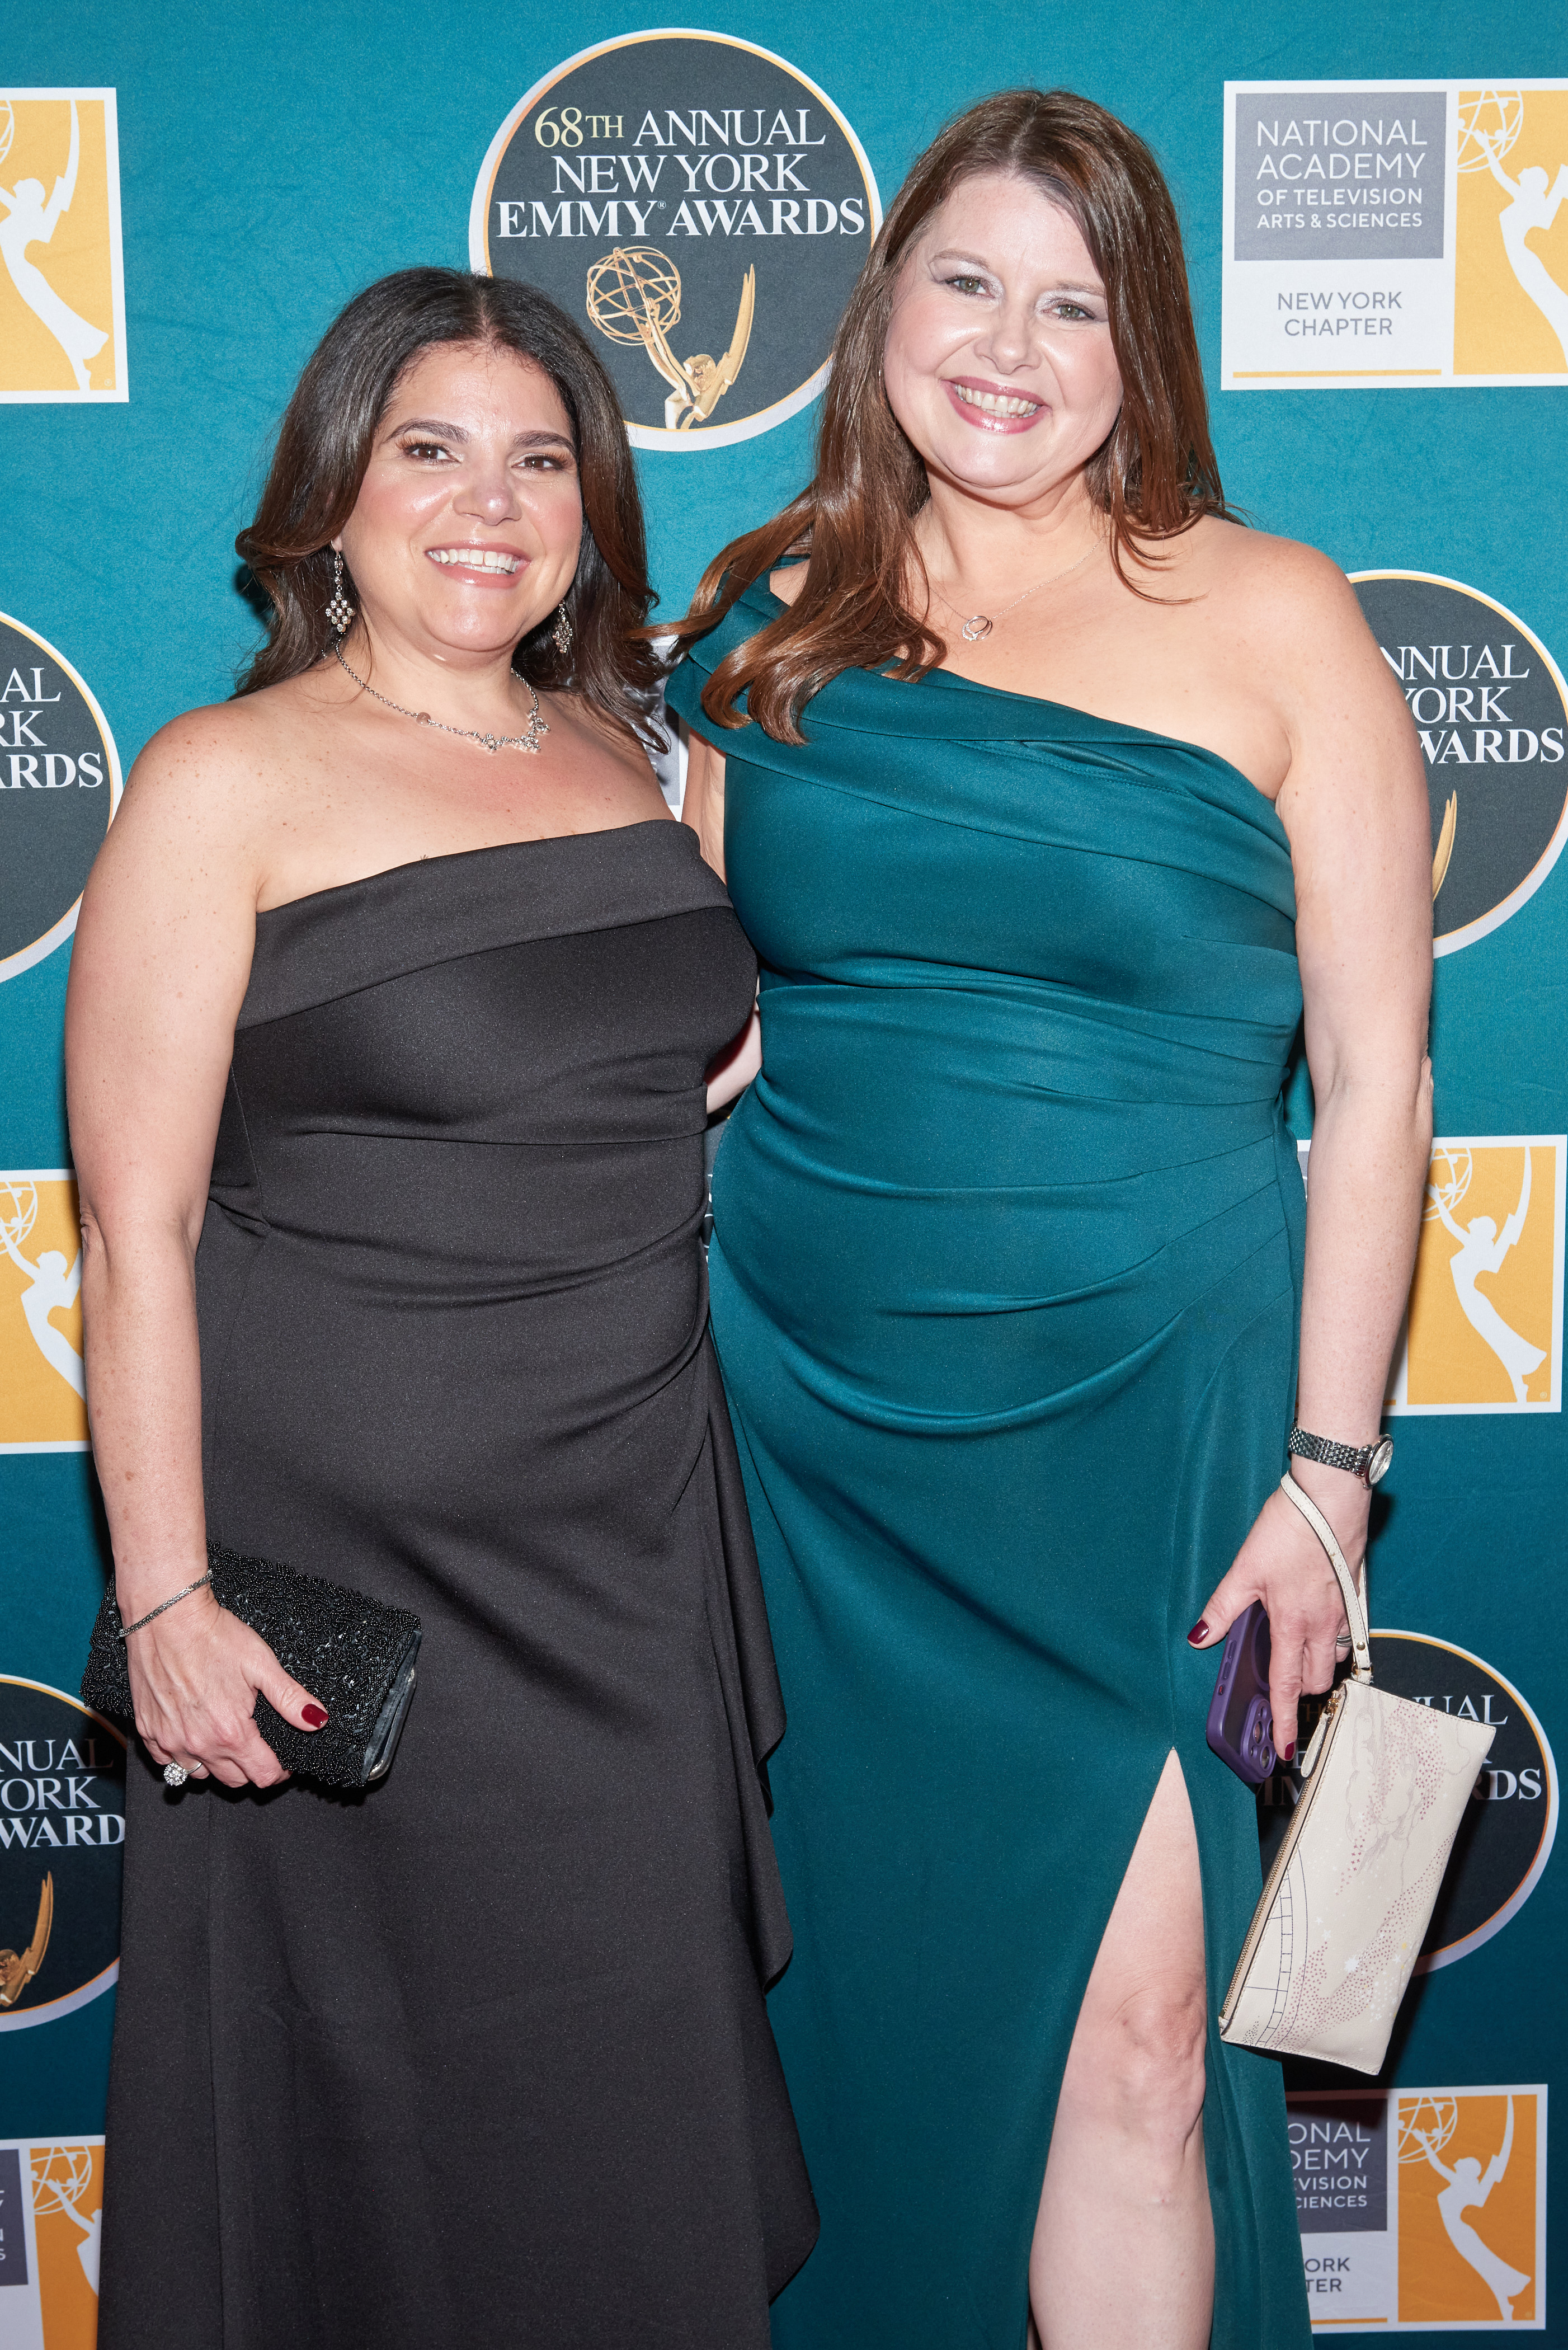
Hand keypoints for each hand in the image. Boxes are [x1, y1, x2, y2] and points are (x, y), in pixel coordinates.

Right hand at [126, 1589, 327, 1788]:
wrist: (166, 1617)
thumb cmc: (213, 1636)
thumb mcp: (262, 1663)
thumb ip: (290, 1698)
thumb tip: (318, 1720)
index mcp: (230, 1732)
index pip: (261, 1775)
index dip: (279, 1771)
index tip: (284, 1759)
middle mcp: (198, 1744)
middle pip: (234, 1780)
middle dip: (251, 1767)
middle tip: (258, 1743)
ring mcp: (169, 1740)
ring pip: (200, 1774)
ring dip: (217, 1763)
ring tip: (226, 1736)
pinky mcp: (147, 1730)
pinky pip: (167, 1761)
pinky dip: (182, 1755)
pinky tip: (193, 1733)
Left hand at [1188, 1465, 1366, 1760]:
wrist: (1331, 1496)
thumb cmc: (1288, 1529)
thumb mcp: (1245, 1568)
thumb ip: (1223, 1608)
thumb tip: (1198, 1638)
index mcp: (1292, 1623)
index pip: (1289, 1686)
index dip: (1285, 1720)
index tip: (1284, 1750)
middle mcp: (1323, 1624)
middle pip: (1317, 1679)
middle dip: (1301, 1690)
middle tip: (1282, 1682)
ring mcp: (1344, 1611)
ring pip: (1335, 1657)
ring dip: (1319, 1664)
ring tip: (1297, 1650)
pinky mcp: (1357, 1595)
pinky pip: (1349, 1633)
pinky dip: (1334, 1639)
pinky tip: (1319, 1621)